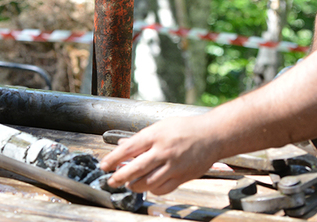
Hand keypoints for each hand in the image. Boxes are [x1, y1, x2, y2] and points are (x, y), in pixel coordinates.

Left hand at [98, 115, 219, 194]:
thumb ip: (142, 138)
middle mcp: (163, 151)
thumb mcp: (160, 126)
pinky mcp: (183, 177)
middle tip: (111, 181)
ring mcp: (173, 165)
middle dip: (119, 177)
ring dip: (135, 186)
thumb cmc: (185, 128)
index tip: (103, 166)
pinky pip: (163, 189)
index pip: (127, 149)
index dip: (112, 159)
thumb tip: (123, 145)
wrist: (212, 135)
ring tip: (130, 184)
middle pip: (135, 169)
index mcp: (154, 135)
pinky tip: (149, 186)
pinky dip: (153, 190)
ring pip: (148, 183)